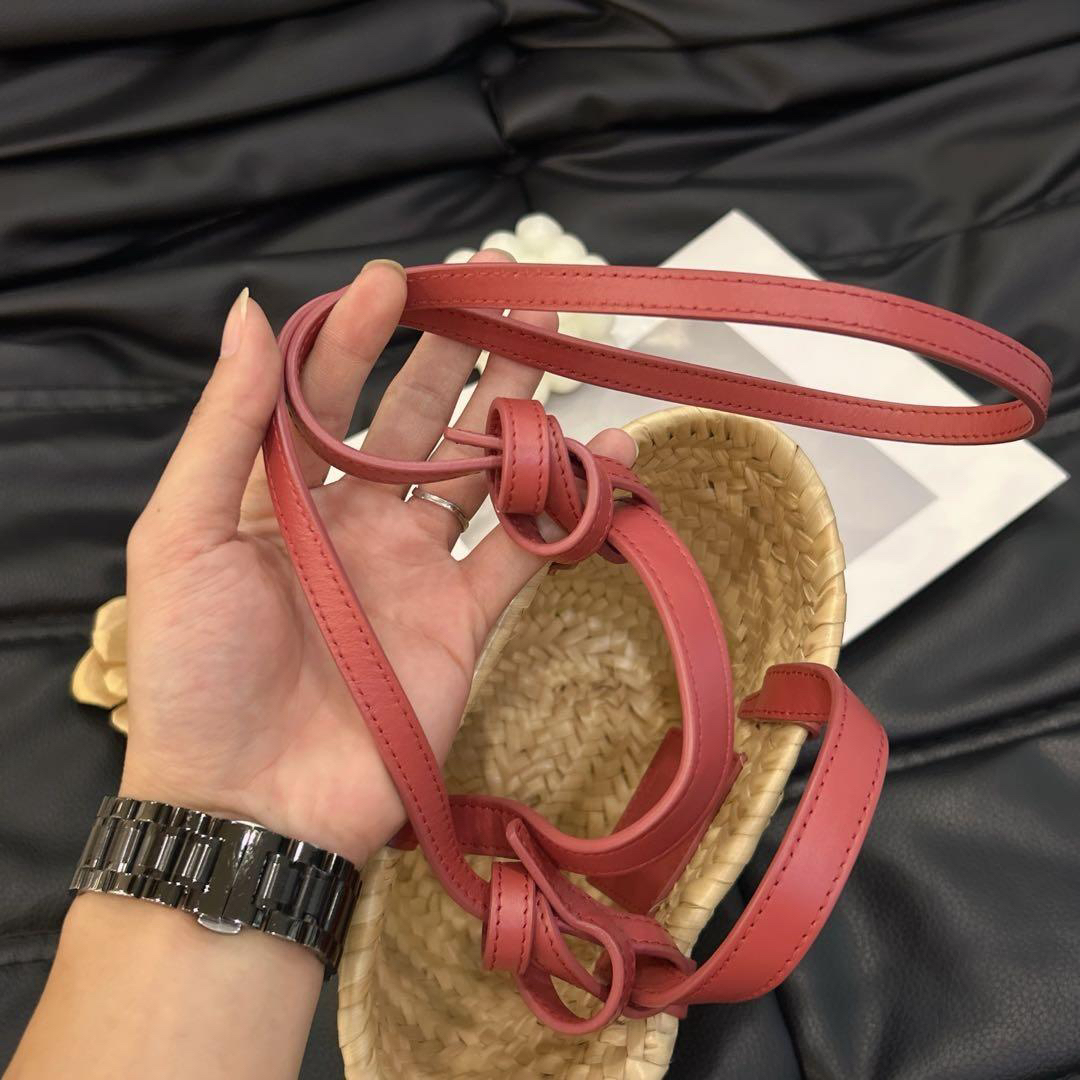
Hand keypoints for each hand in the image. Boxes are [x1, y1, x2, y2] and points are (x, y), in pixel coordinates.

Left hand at [120, 252, 634, 864]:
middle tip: (507, 293)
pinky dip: (566, 504)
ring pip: (478, 471)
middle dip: (460, 354)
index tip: (400, 281)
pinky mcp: (463, 618)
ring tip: (558, 347)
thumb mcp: (183, 535)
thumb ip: (225, 424)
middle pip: (418, 419)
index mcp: (281, 494)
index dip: (362, 334)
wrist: (254, 805)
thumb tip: (247, 309)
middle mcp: (353, 520)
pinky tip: (606, 449)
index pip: (326, 390)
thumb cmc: (196, 671)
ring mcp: (414, 568)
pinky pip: (525, 548)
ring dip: (518, 411)